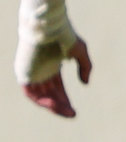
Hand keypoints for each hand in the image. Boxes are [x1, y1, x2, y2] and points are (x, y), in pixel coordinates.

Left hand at [17, 0, 90, 117]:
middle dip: (61, 106)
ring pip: (40, 96)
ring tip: (66, 112)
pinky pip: (31, 94)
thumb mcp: (80, 53)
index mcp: (50, 66)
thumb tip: (85, 84)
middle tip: (72, 115)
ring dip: (53, 106)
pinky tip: (55, 105)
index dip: (65, 100)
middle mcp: (39, 71)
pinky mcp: (24, 73)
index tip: (73, 111)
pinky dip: (42, 101)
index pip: (56, 88)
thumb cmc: (64, 35)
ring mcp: (31, 73)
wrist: (49, 26)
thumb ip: (85, 68)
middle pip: (49, 94)